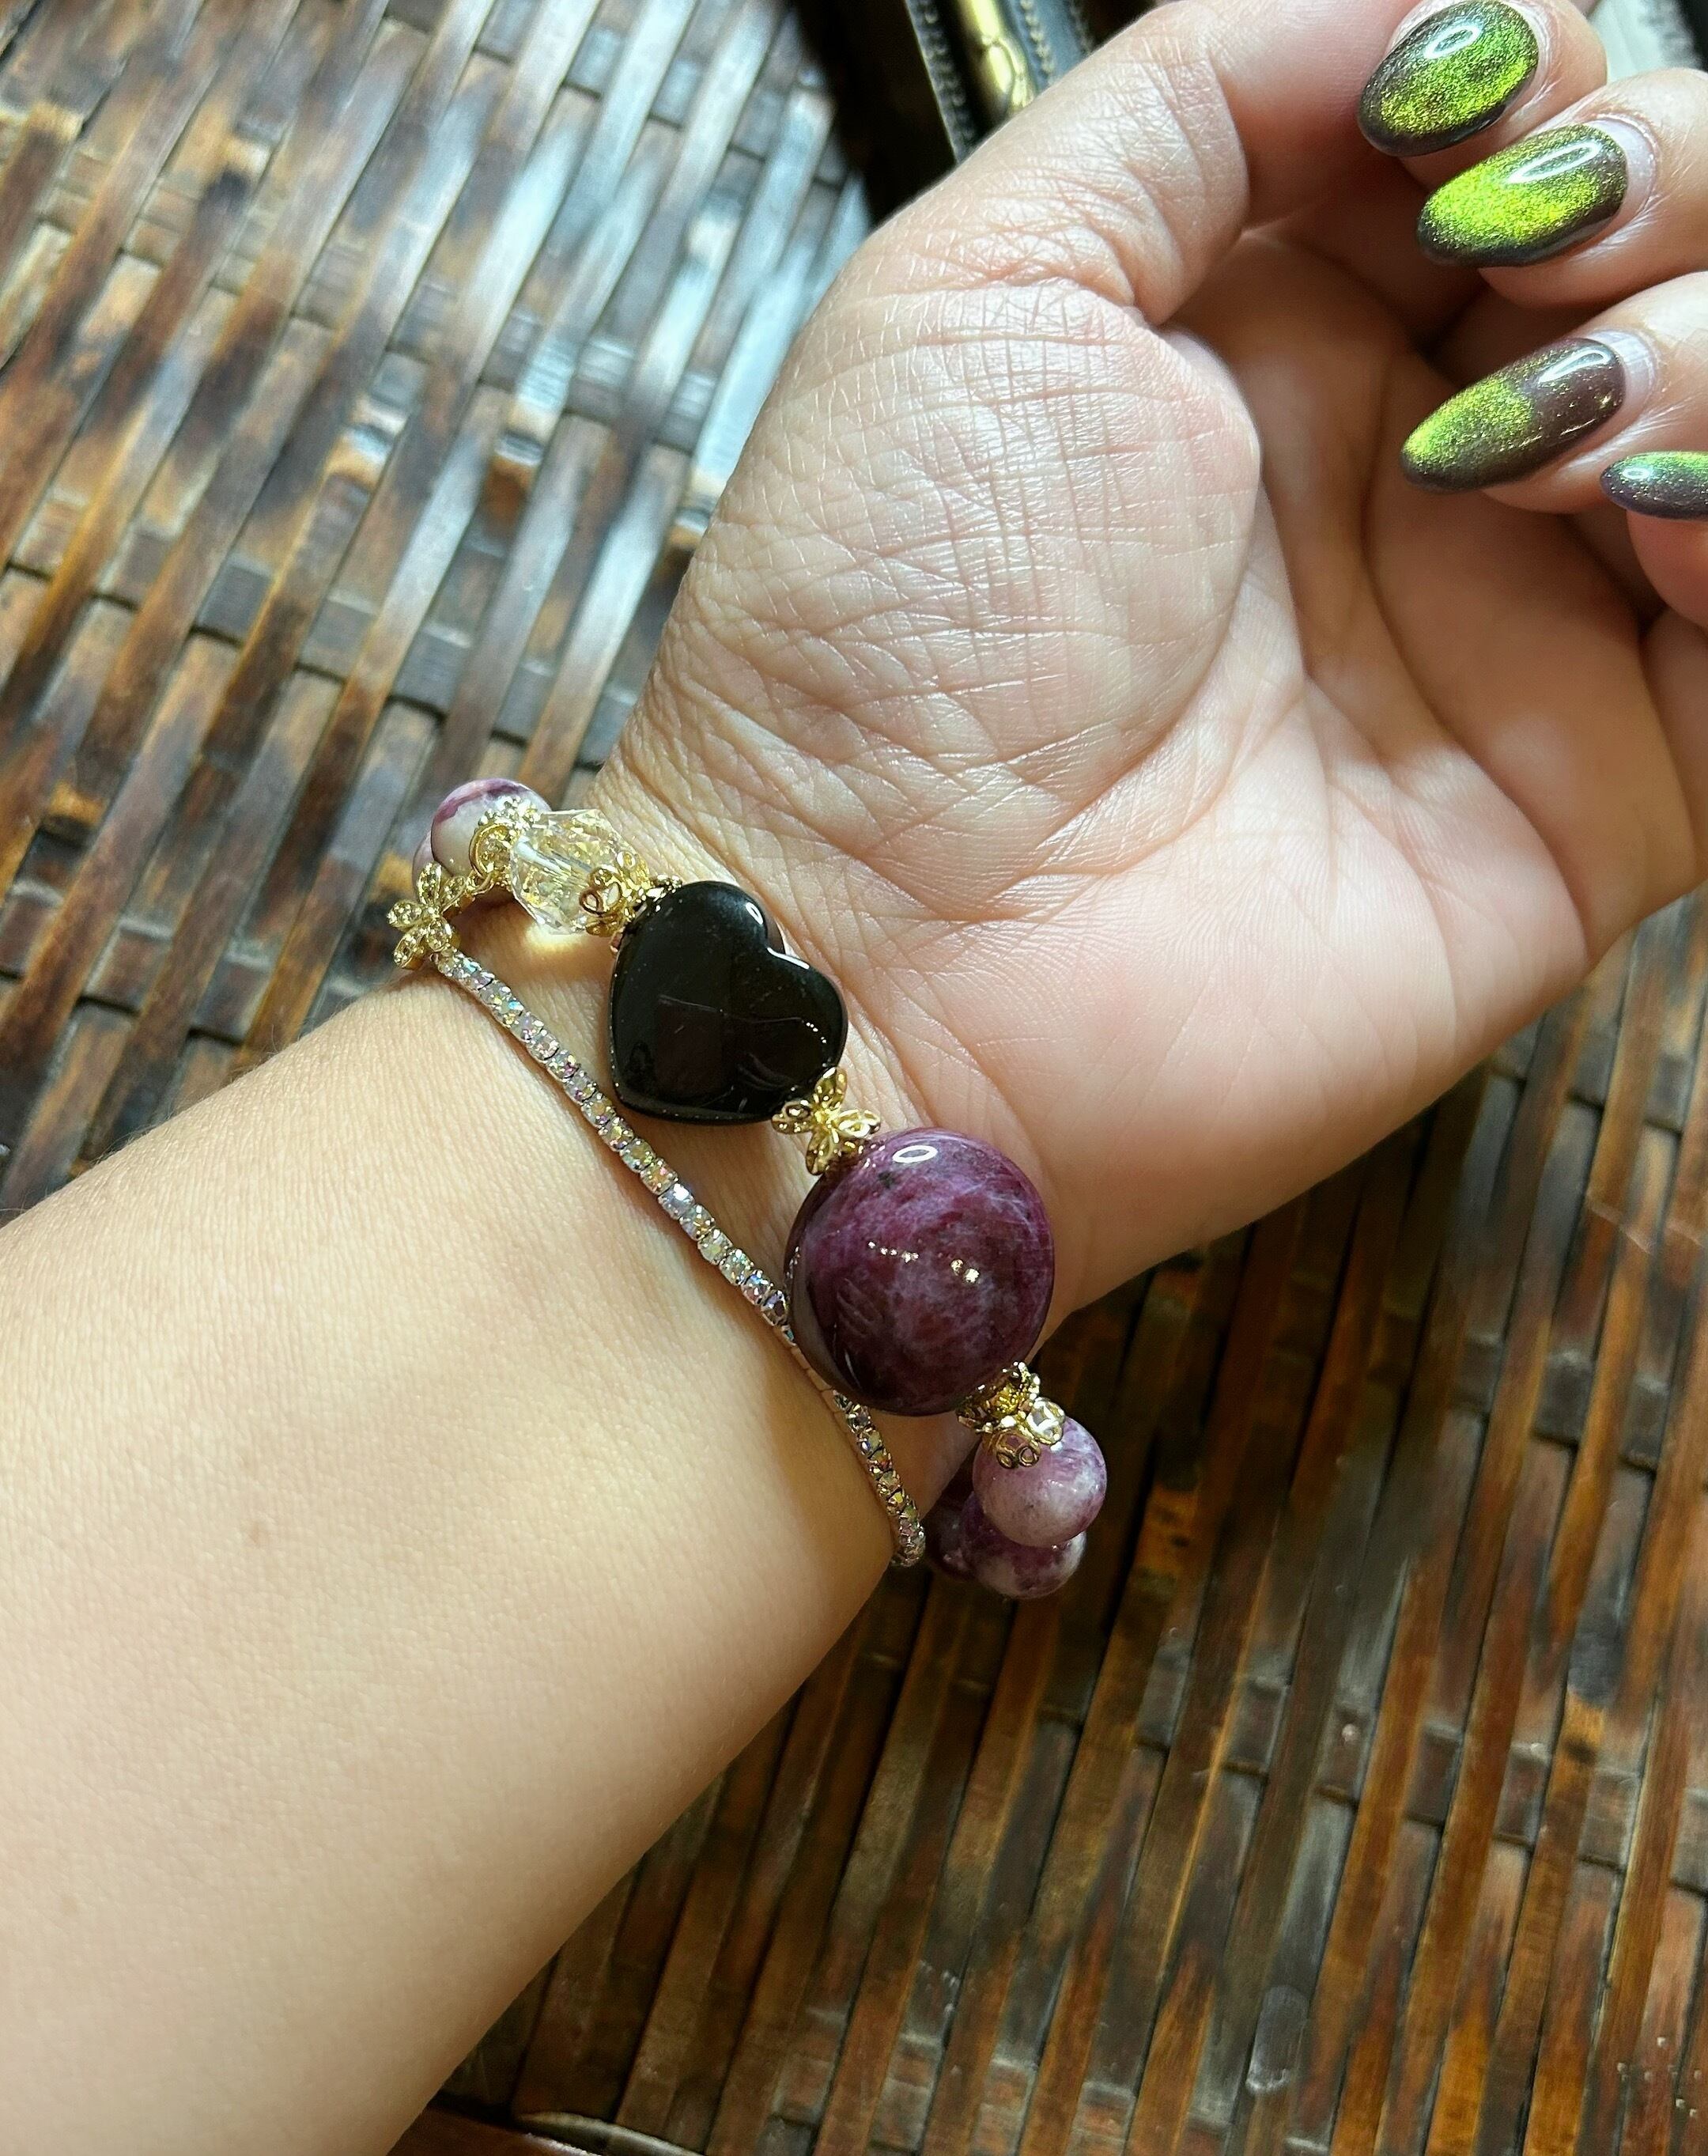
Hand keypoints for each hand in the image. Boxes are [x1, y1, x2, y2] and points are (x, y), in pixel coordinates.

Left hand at [594, 0, 1707, 1312]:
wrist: (874, 944)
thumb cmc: (875, 627)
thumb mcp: (986, 276)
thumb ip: (1206, 94)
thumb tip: (1441, 10)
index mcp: (1282, 332)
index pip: (1530, 135)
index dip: (1547, 88)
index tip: (1462, 127)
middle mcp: (1422, 470)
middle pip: (1676, 246)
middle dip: (1659, 180)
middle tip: (1521, 254)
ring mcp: (1516, 631)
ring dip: (1706, 347)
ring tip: (1523, 429)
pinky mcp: (1594, 797)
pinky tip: (1634, 499)